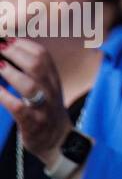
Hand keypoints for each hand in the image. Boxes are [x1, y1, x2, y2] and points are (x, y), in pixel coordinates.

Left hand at [0, 39, 73, 166]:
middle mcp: (51, 90)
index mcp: (53, 78)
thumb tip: (11, 50)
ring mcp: (44, 107)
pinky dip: (5, 97)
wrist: (59, 140)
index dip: (23, 44)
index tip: (6, 38)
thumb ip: (35, 70)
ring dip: (11, 74)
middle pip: (37, 65)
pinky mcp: (34, 123)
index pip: (42, 54)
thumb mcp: (47, 87)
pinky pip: (19, 108)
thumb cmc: (45, 109)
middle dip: (15, 53)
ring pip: (30, 86)